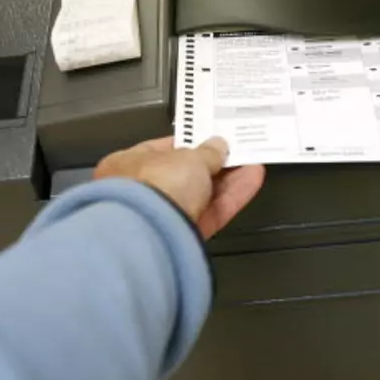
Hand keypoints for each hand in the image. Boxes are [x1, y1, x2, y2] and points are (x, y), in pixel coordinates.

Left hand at [94, 136, 264, 238]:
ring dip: (227, 181)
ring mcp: (160, 219)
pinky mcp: (182, 239)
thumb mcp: (189, 157)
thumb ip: (208, 152)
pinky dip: (229, 199)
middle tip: (237, 152)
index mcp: (126, 164)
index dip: (188, 143)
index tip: (212, 139)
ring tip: (253, 164)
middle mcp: (139, 193)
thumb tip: (219, 146)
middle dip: (212, 165)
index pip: (160, 150)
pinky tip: (251, 181)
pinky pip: (208, 214)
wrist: (151, 235)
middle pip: (183, 176)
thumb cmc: (158, 182)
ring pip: (199, 196)